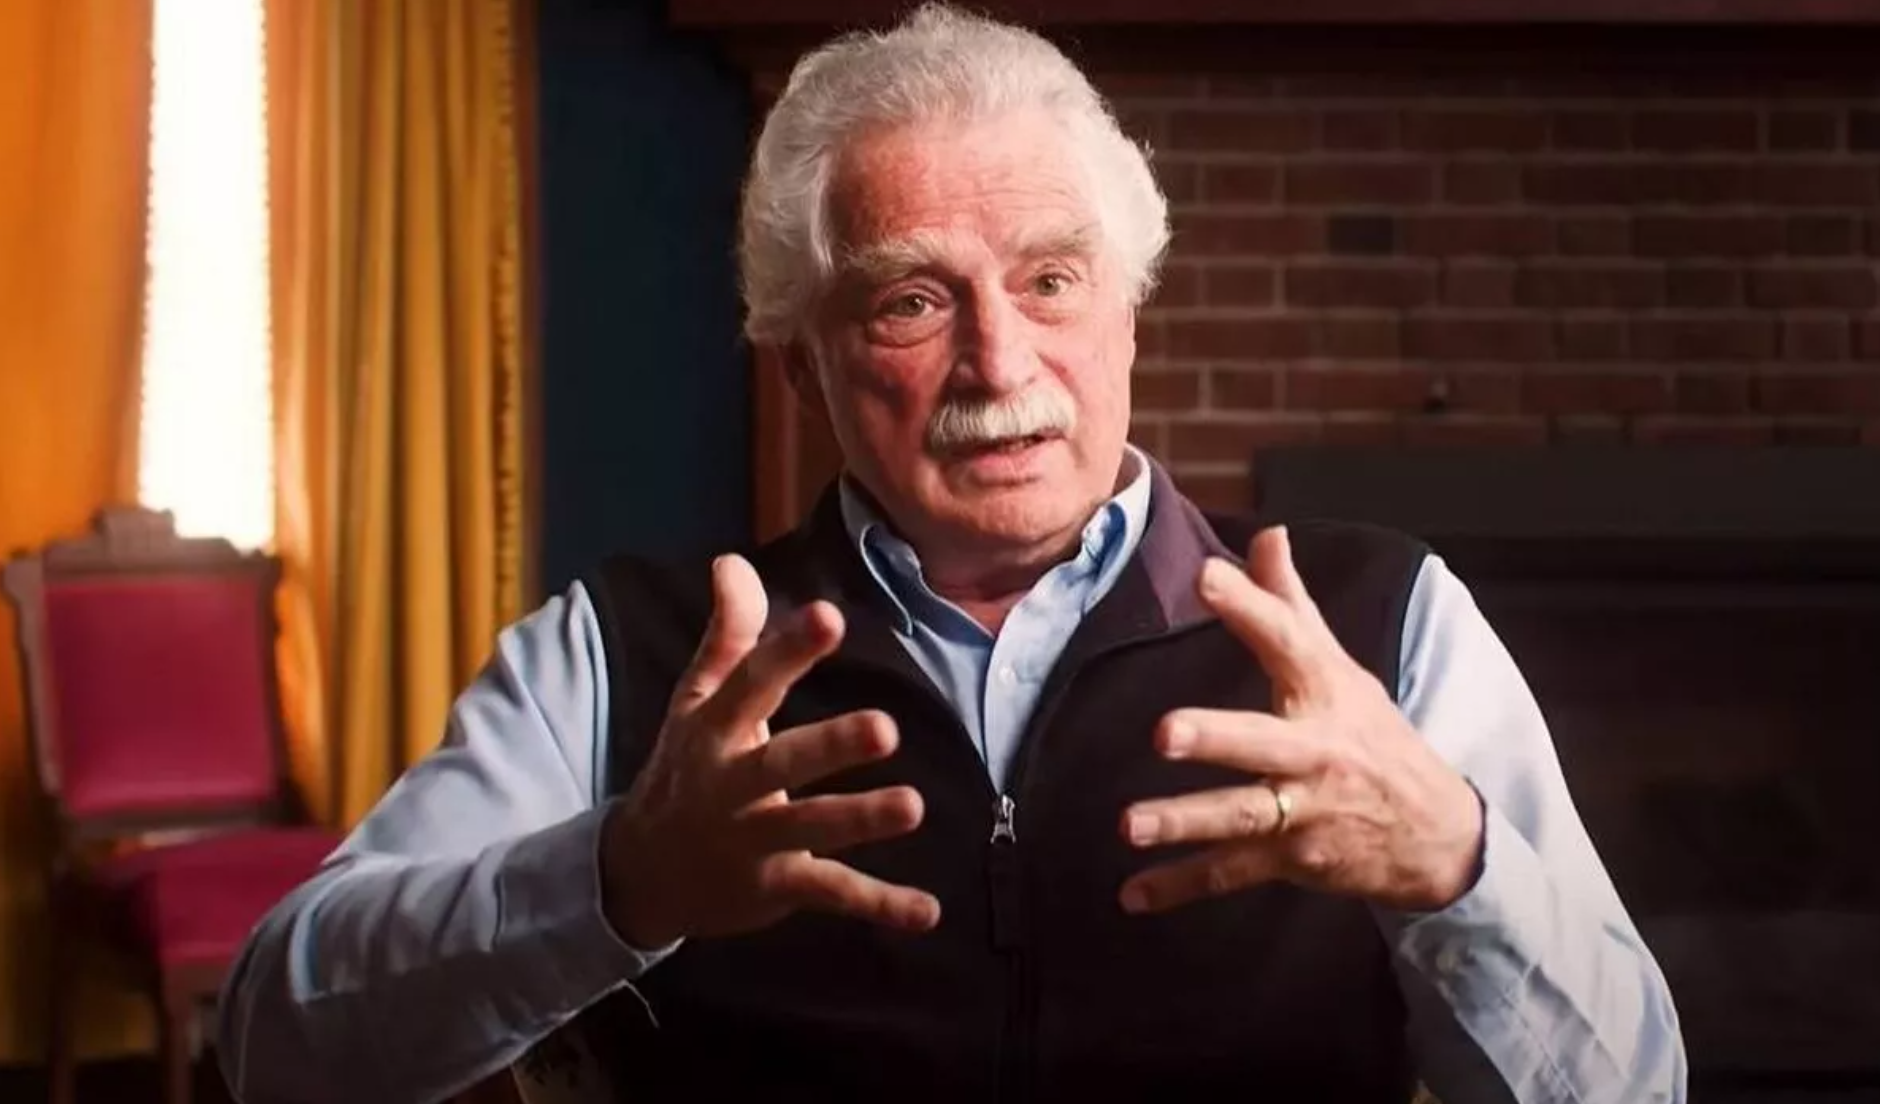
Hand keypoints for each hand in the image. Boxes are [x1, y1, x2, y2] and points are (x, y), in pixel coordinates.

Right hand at [600, 554, 939, 948]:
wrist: (640, 873)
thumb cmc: (685, 767)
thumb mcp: (698, 701)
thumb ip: (729, 635)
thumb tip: (732, 560)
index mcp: (716, 730)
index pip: (751, 684)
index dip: (787, 651)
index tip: (829, 617)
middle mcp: (732, 784)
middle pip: (781, 762)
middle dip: (830, 747)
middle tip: (885, 728)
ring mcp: (753, 839)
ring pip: (810, 829)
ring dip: (861, 820)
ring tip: (914, 805)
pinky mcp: (775, 886)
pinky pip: (832, 893)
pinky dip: (880, 906)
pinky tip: (928, 912)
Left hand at [1119, 527, 1483, 914]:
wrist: (1437, 834)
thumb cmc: (1373, 736)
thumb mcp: (1340, 667)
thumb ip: (1290, 604)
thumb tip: (1266, 533)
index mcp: (1323, 692)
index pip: (1287, 640)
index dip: (1249, 607)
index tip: (1206, 577)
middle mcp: (1315, 750)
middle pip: (1262, 742)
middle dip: (1216, 738)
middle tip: (1164, 733)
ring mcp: (1306, 809)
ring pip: (1242, 815)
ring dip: (1185, 823)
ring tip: (1128, 825)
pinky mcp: (1294, 858)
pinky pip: (1232, 874)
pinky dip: (1181, 886)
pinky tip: (1133, 895)